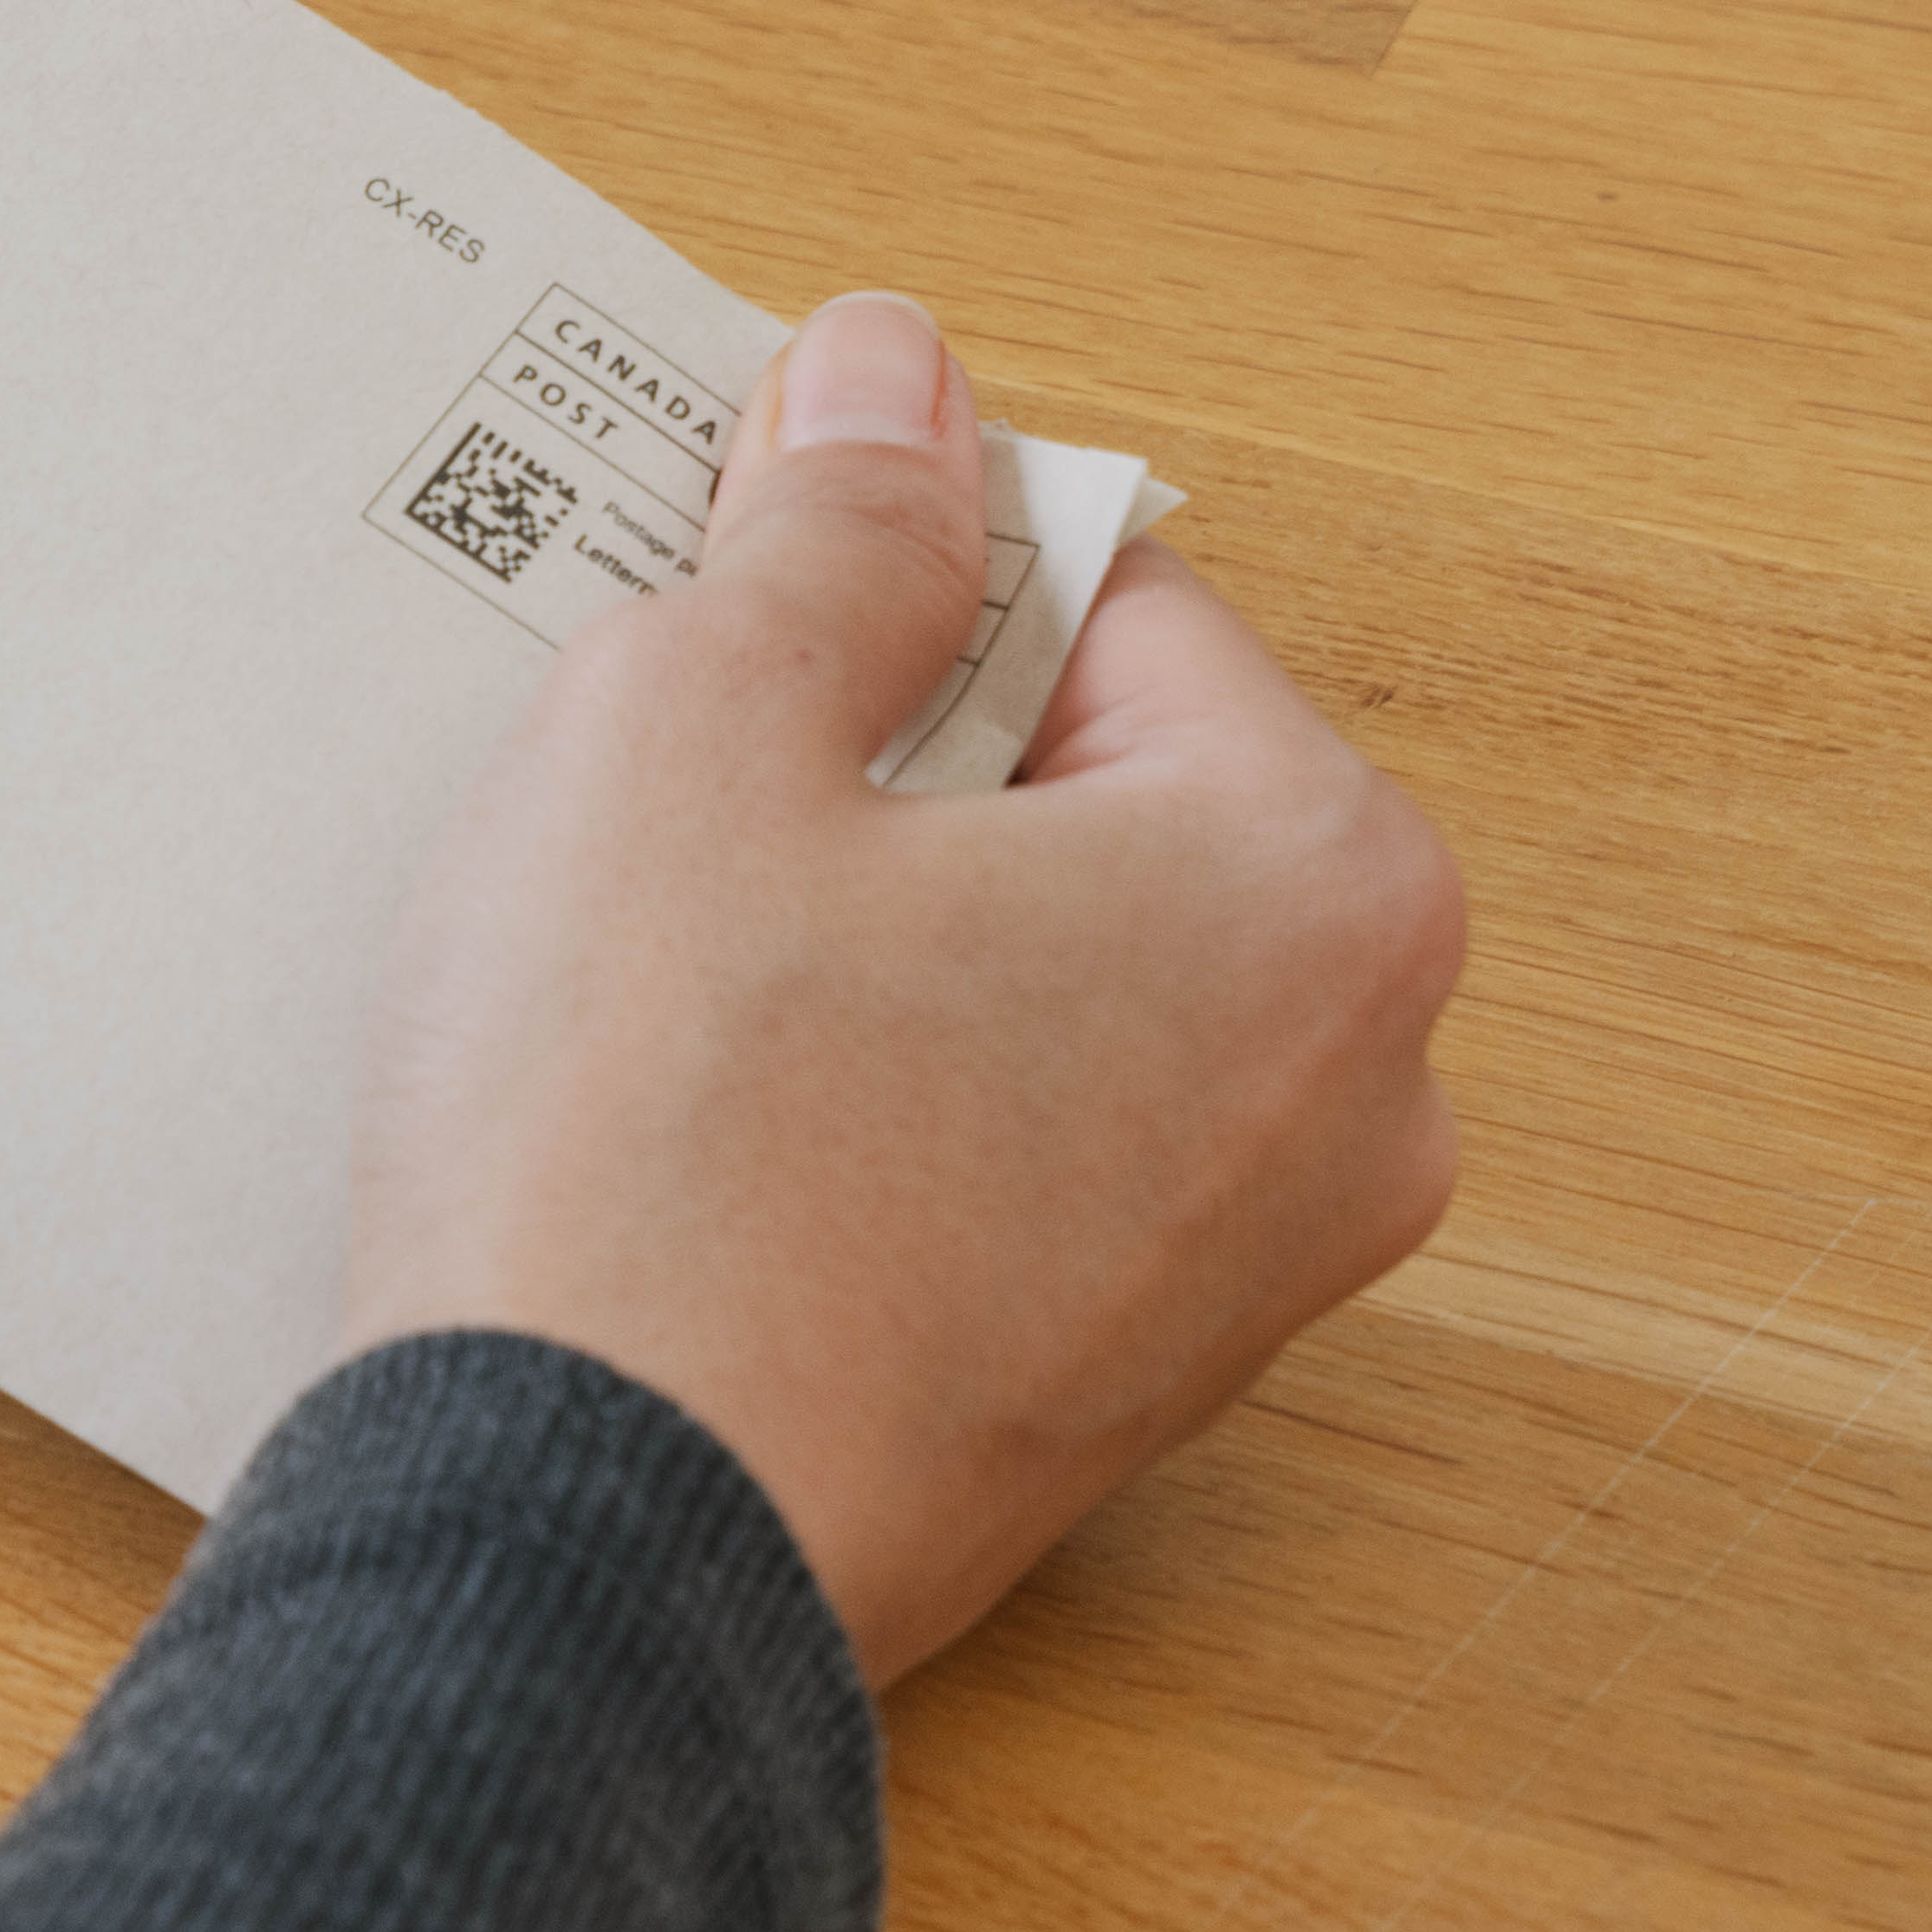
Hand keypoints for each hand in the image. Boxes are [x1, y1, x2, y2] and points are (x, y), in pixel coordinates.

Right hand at [342, 288, 1465, 1678]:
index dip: (866, 580)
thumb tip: (894, 377)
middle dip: (866, 768)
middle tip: (649, 802)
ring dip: (845, 935)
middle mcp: (1358, 1084)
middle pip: (1079, 792)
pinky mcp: (1104, 1386)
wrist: (574, 1554)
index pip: (1093, 598)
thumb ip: (823, 529)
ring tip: (640, 977)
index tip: (703, 624)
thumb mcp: (689, 728)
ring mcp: (1246, 1265)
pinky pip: (986, 1146)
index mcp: (1323, 881)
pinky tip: (678, 1125)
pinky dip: (849, 1103)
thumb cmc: (649, 1146)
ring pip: (1026, 975)